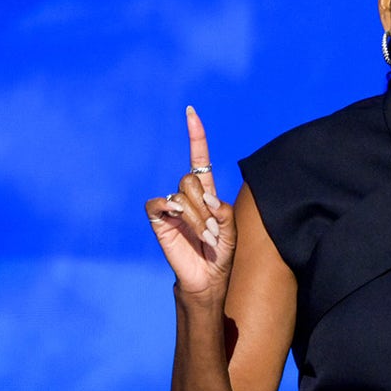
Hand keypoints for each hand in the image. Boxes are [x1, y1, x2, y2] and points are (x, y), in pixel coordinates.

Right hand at [145, 106, 236, 296]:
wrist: (209, 278)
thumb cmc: (223, 253)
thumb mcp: (232, 229)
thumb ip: (223, 210)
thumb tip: (206, 198)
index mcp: (207, 192)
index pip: (199, 158)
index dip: (196, 136)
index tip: (190, 112)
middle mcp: (188, 195)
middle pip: (191, 179)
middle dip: (205, 205)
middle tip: (214, 230)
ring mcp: (172, 207)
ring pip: (181, 195)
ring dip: (197, 218)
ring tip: (205, 237)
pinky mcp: (159, 219)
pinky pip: (160, 204)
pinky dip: (174, 212)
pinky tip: (179, 224)